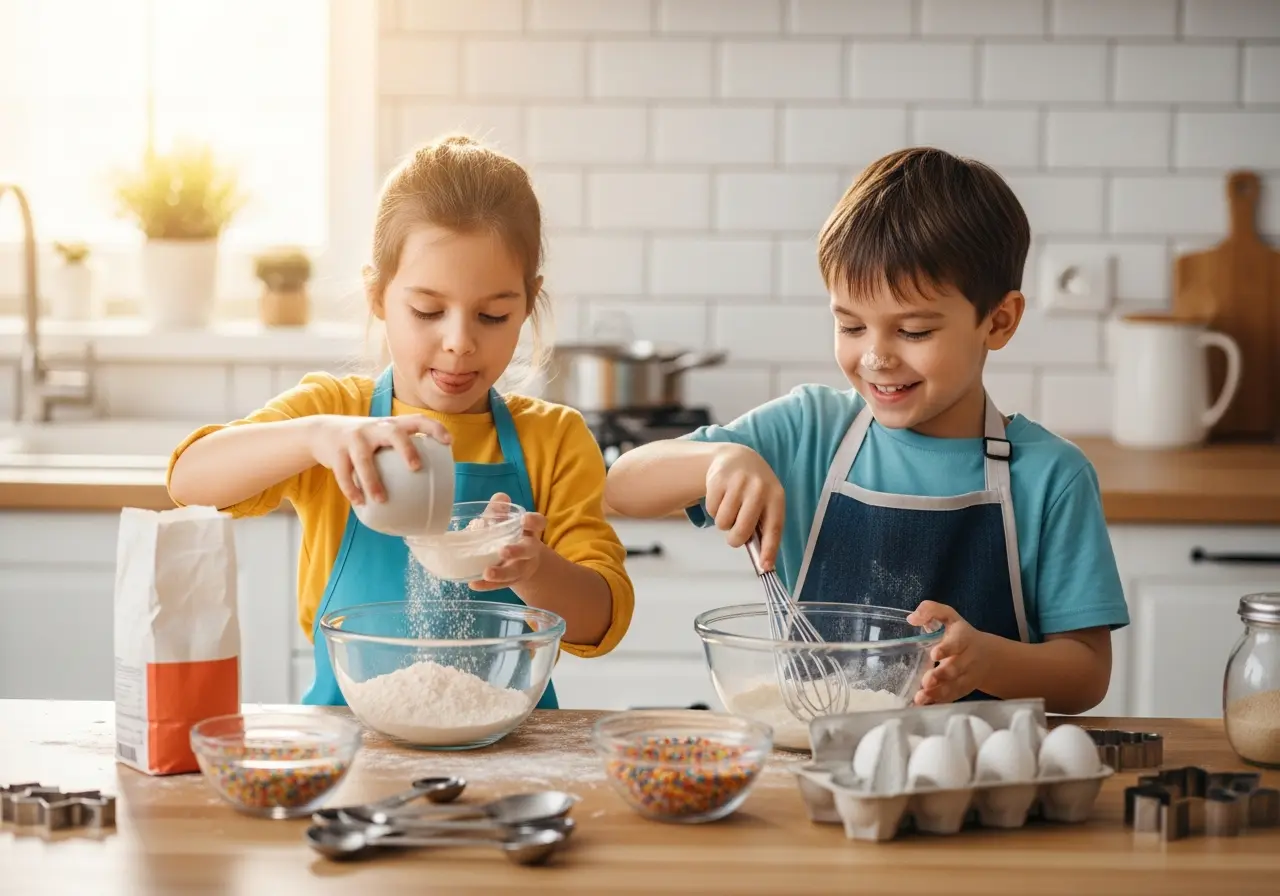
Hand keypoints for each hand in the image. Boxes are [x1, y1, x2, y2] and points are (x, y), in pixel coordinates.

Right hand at [309, 414, 450, 505]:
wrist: (323, 431)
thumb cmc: (365, 440)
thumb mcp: (382, 437)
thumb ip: (400, 451)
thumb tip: (429, 481)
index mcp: (391, 425)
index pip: (417, 420)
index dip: (435, 428)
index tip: (449, 441)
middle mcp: (374, 428)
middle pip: (394, 433)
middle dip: (406, 449)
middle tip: (416, 467)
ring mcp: (354, 439)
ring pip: (364, 459)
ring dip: (372, 481)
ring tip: (381, 499)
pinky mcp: (337, 452)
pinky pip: (344, 474)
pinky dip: (351, 489)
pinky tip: (359, 502)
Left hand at [470, 492, 548, 591]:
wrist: (522, 564)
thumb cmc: (510, 536)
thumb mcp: (505, 522)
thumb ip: (500, 510)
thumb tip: (500, 497)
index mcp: (530, 532)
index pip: (538, 524)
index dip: (534, 521)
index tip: (524, 519)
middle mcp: (529, 551)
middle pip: (528, 551)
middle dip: (517, 551)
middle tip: (503, 550)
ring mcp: (520, 568)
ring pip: (514, 572)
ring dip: (501, 573)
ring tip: (487, 572)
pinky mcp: (509, 581)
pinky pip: (498, 585)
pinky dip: (486, 586)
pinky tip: (473, 583)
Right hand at [705, 443, 784, 569]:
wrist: (738, 458)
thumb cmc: (755, 488)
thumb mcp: (767, 501)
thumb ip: (764, 526)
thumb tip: (762, 561)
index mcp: (776, 496)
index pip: (774, 528)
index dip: (769, 549)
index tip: (765, 567)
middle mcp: (759, 488)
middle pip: (742, 530)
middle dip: (735, 539)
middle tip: (734, 535)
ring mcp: (738, 483)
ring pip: (723, 522)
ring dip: (723, 522)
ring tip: (730, 509)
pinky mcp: (718, 479)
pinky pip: (711, 510)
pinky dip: (714, 510)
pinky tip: (722, 498)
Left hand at [906, 601, 992, 704]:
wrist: (988, 657)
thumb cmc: (960, 634)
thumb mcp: (949, 616)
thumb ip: (931, 610)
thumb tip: (912, 618)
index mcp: (964, 638)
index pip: (957, 643)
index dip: (947, 649)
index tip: (934, 654)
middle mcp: (968, 659)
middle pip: (956, 668)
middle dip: (942, 675)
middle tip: (927, 680)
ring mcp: (967, 677)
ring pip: (955, 687)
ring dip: (938, 693)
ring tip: (921, 697)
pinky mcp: (963, 690)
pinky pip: (952, 698)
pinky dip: (938, 703)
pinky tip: (923, 705)